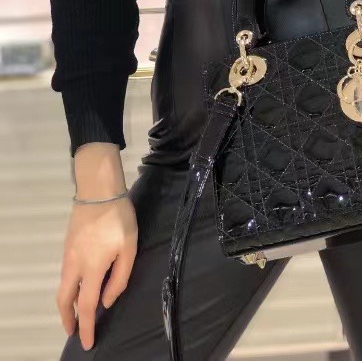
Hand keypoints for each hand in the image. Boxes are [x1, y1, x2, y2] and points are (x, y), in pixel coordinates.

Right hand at [56, 196, 137, 350]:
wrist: (98, 189)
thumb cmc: (119, 218)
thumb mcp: (129, 247)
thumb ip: (120, 276)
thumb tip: (106, 300)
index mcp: (92, 267)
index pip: (86, 305)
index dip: (86, 326)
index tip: (86, 342)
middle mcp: (74, 264)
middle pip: (64, 300)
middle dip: (67, 319)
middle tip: (74, 331)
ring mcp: (68, 254)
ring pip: (63, 286)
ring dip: (68, 303)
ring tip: (78, 311)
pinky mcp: (67, 245)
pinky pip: (65, 273)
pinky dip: (69, 286)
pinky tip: (79, 286)